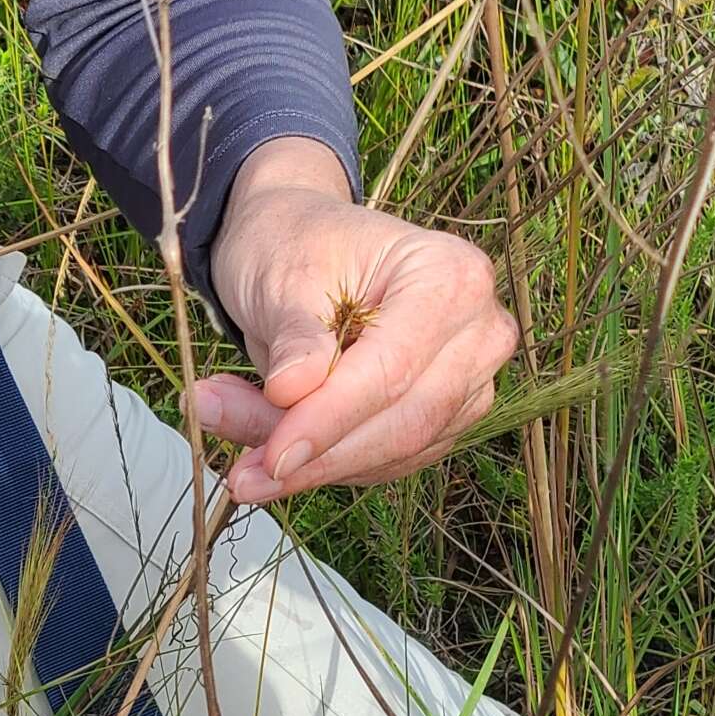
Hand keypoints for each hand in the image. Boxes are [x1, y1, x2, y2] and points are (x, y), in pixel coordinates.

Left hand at [189, 138, 517, 502]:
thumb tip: (291, 393)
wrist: (301, 243)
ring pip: (398, 450)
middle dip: (319, 455)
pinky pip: (390, 459)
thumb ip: (294, 338)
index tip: (271, 456)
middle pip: (406, 421)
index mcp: (450, 275)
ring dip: (315, 462)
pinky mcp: (448, 415)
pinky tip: (272, 442)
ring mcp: (471, 377)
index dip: (329, 420)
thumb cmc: (296, 244)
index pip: (393, 370)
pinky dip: (328, 463)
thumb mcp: (282, 277)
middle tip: (240, 473)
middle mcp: (477, 330)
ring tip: (236, 435)